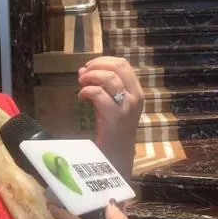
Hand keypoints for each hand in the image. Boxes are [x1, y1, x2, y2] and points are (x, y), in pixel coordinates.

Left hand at [78, 57, 142, 177]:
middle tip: (83, 74)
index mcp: (136, 91)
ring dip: (91, 77)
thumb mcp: (110, 104)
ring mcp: (127, 107)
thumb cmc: (112, 130)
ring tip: (81, 84)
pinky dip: (87, 91)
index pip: (123, 64)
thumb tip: (83, 70)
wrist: (117, 157)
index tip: (89, 67)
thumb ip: (101, 87)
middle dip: (97, 65)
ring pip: (109, 78)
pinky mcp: (116, 118)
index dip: (103, 61)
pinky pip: (99, 95)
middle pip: (118, 67)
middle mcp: (135, 97)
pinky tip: (81, 97)